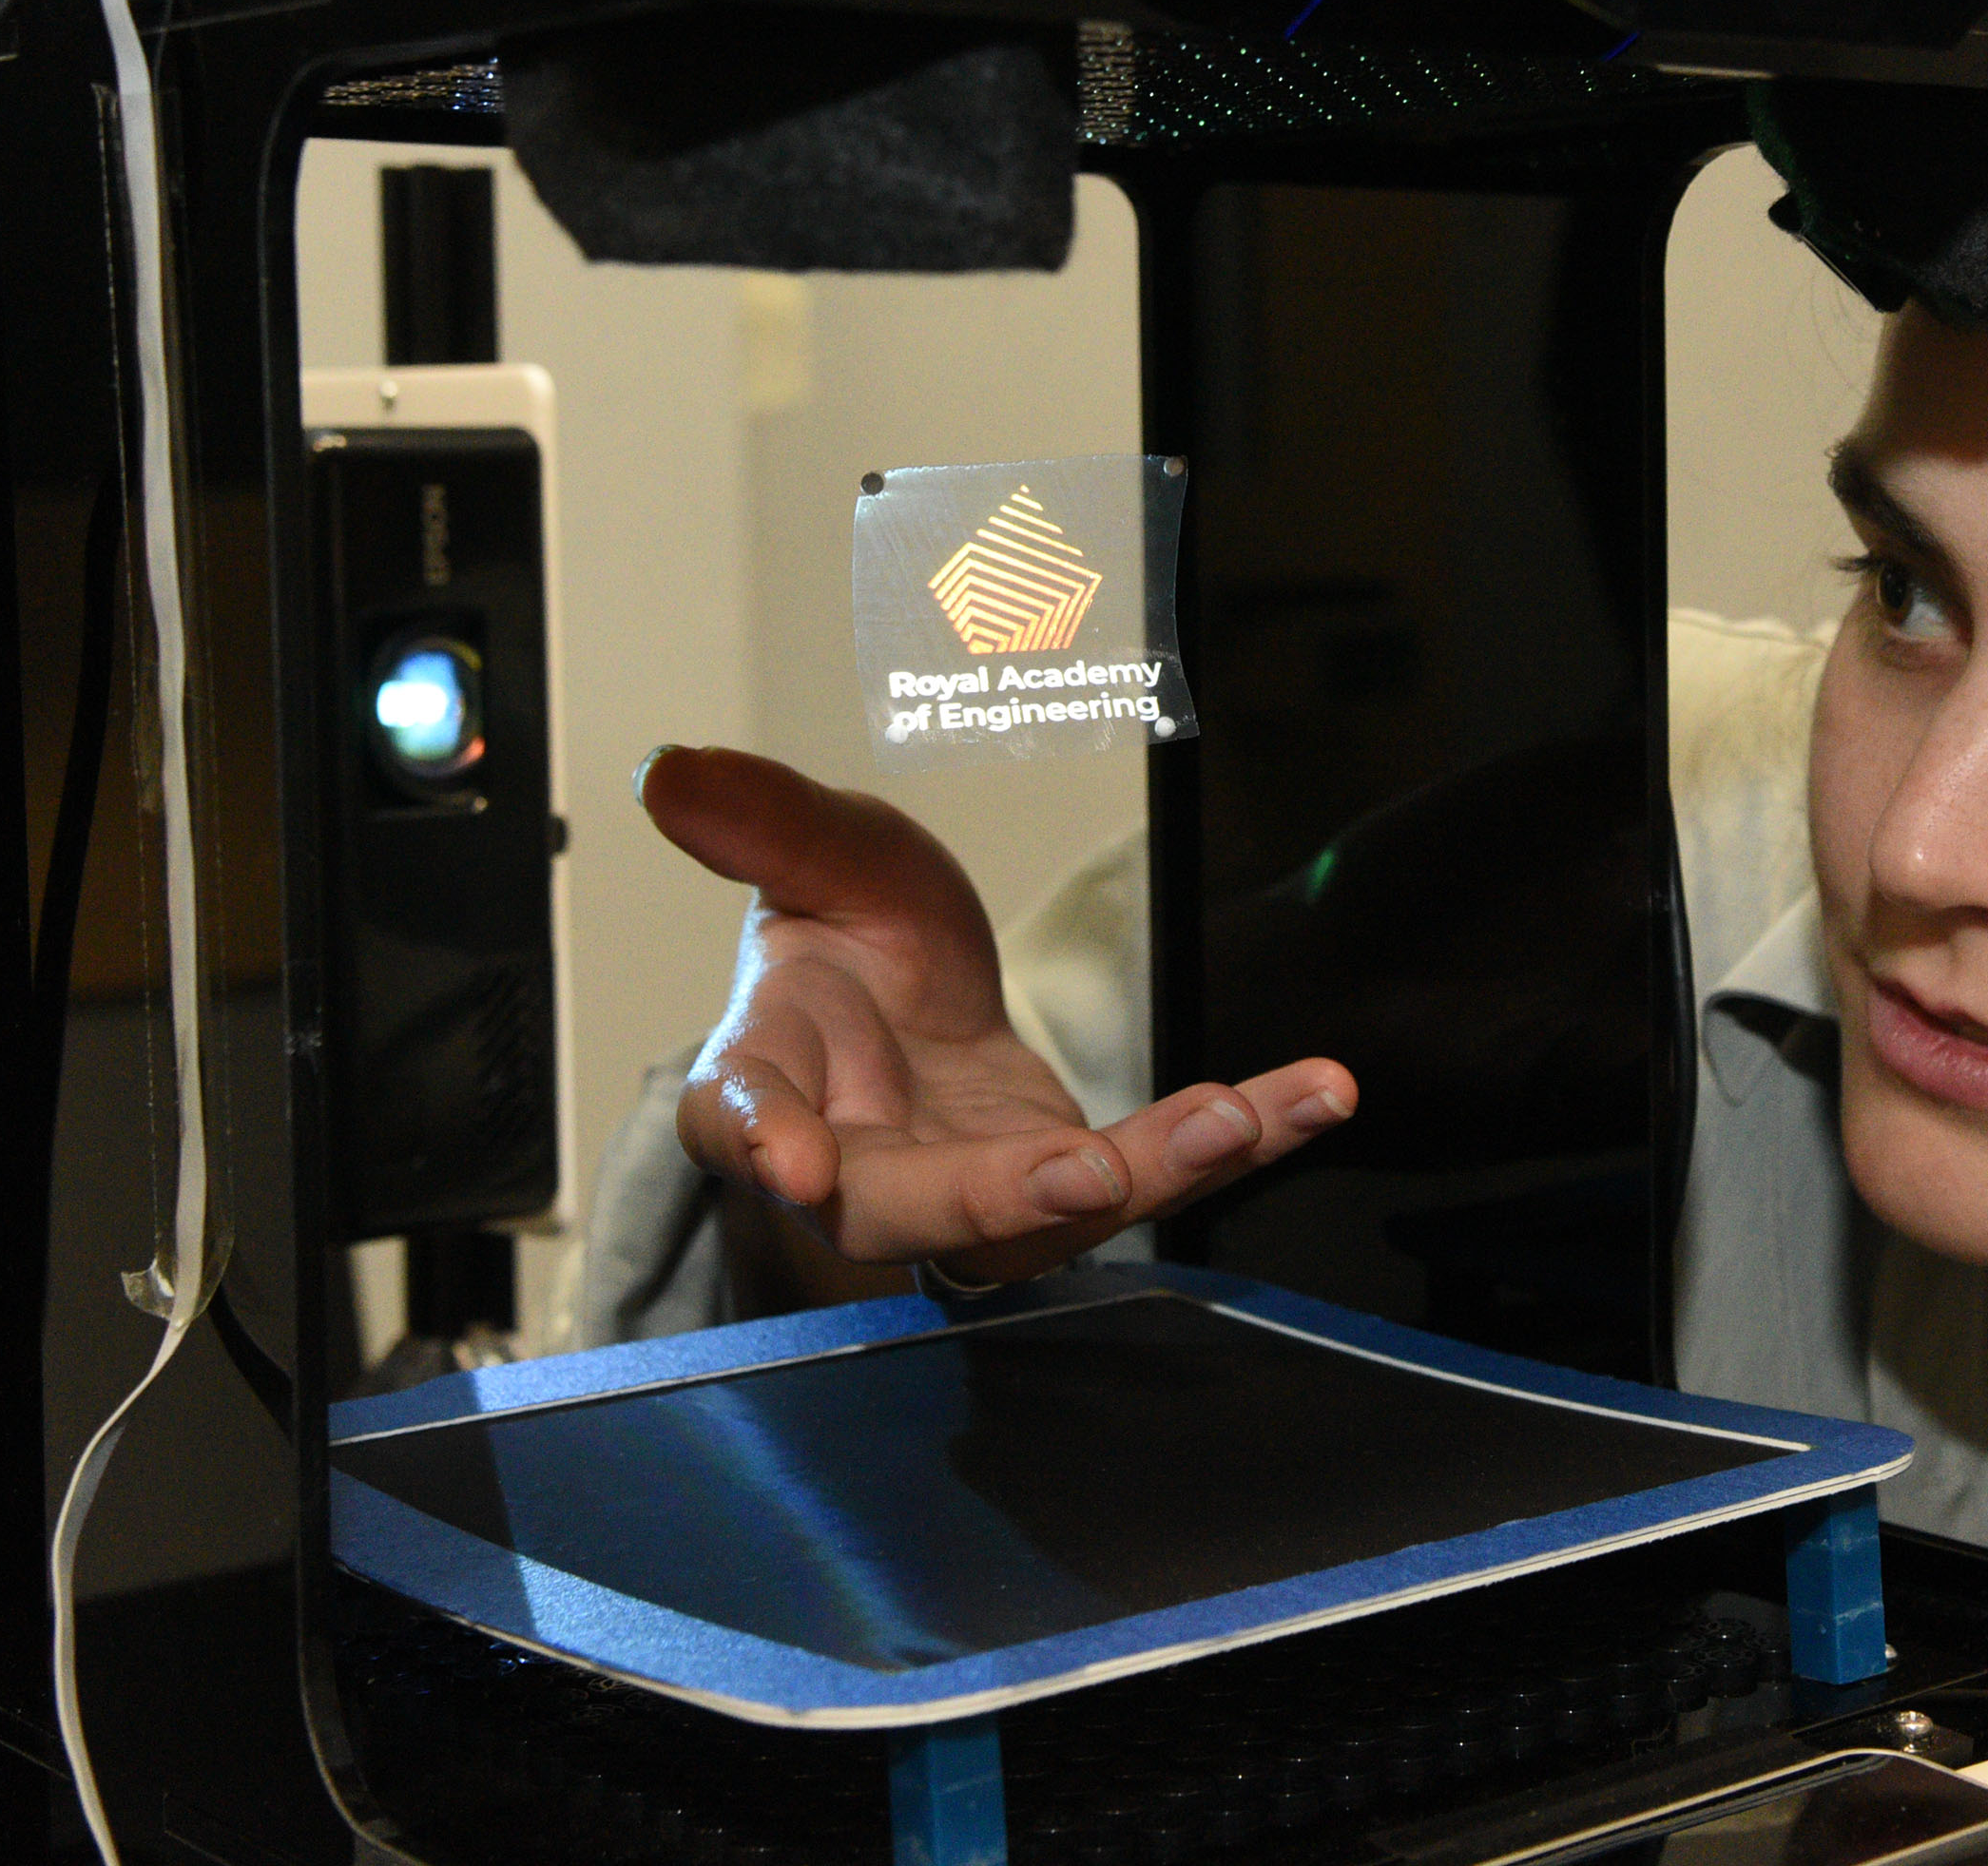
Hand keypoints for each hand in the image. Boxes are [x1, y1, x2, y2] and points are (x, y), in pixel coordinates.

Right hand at [639, 745, 1355, 1283]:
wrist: (902, 999)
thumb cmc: (843, 941)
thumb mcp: (819, 853)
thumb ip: (762, 822)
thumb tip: (668, 767)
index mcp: (766, 1082)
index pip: (743, 1121)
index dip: (764, 1141)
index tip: (793, 1158)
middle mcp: (862, 1164)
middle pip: (909, 1208)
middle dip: (999, 1198)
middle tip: (1083, 1174)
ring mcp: (971, 1190)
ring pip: (1049, 1219)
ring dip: (1155, 1173)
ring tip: (1244, 1117)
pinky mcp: (1070, 1185)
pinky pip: (1156, 1174)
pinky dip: (1241, 1138)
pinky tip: (1320, 1093)